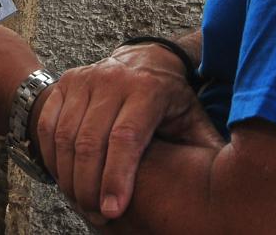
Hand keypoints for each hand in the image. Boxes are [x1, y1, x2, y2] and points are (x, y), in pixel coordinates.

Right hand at [36, 42, 223, 221]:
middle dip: (89, 186)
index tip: (113, 211)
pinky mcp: (65, 83)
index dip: (116, 177)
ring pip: (65, 136)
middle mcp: (113, 79)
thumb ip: (205, 147)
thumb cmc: (172, 99)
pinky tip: (63, 178)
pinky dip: (50, 156)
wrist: (145, 59)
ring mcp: (85, 79)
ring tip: (81, 202)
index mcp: (149, 89)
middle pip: (90, 141)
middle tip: (96, 215)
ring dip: (68, 176)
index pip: (125, 138)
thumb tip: (228, 183)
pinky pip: (47, 125)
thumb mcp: (193, 118)